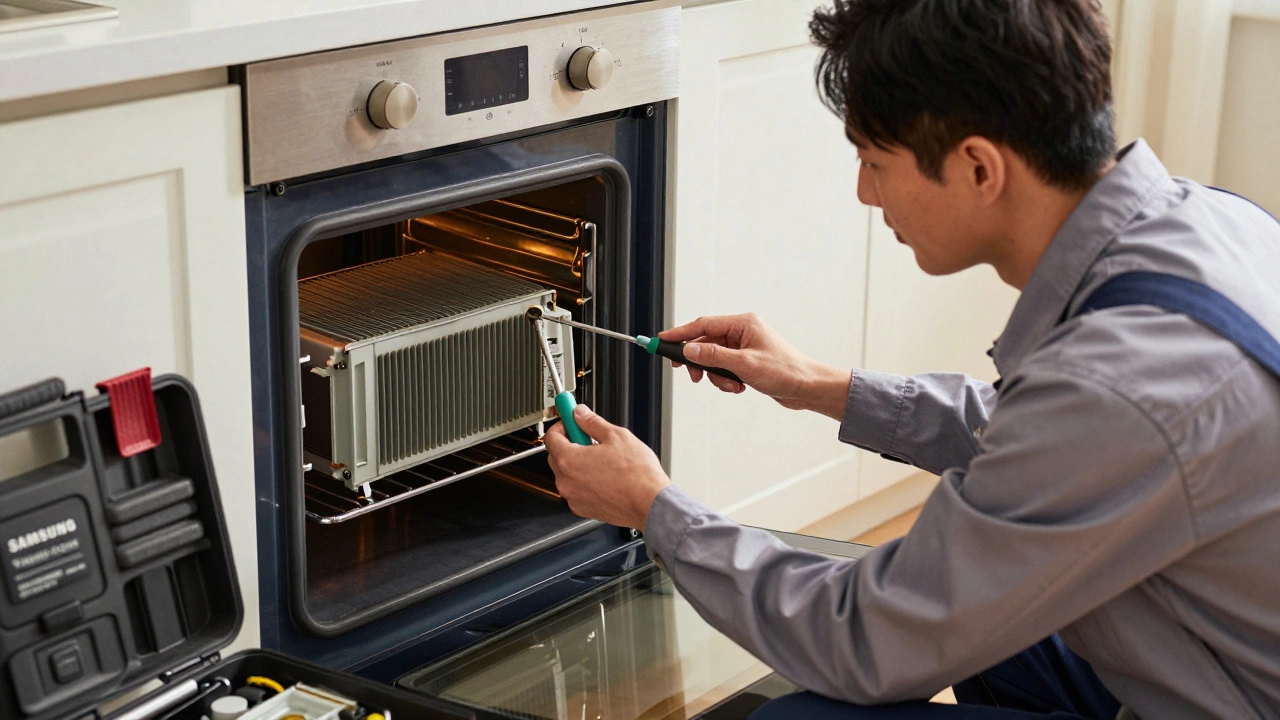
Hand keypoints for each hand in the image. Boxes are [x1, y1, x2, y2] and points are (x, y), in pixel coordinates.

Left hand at [543, 404, 670, 529]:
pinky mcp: (582, 509)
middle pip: (556, 455)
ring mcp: (573, 497)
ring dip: (577, 463)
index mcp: (569, 461)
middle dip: (569, 443)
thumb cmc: (637, 475)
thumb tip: (580, 414)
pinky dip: (584, 481)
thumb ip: (592, 422)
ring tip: (602, 459)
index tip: (571, 421)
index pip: (551, 437)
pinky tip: (604, 476)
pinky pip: (576, 489)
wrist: (649, 504)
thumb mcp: (616, 436)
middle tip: (589, 438)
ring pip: (566, 474)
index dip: (562, 425)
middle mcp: (566, 482)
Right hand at [660, 313, 850, 418]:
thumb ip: (714, 356)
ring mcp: (743, 346)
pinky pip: (724, 368)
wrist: (806, 388)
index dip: (679, 333)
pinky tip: (740, 387)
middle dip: (699, 361)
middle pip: (705, 342)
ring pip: (713, 359)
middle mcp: (742, 331)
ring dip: (717, 376)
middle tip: (690, 375)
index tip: (660, 340)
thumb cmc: (784, 371)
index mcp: (743, 323)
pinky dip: (726, 380)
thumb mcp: (745, 365)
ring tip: (732, 386)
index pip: (702, 324)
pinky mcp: (746, 361)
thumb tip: (689, 349)